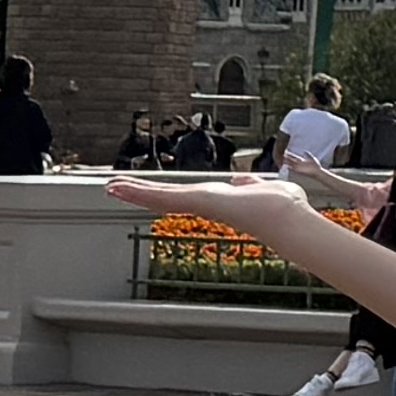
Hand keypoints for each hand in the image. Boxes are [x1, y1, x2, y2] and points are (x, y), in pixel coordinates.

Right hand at [104, 169, 335, 274]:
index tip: (143, 190)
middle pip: (165, 196)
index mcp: (216, 199)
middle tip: (114, 189)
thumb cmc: (280, 204)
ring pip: (160, 196)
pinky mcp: (196, 201)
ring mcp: (199, 203)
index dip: (161, 193)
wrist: (284, 214)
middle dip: (140, 193)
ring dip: (135, 192)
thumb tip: (245, 180)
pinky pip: (165, 195)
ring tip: (111, 187)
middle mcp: (204, 202)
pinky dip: (143, 192)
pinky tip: (124, 189)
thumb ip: (250, 183)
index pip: (182, 195)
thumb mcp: (261, 187)